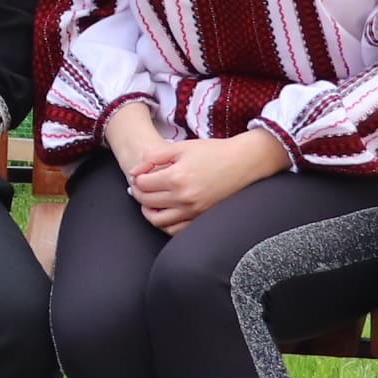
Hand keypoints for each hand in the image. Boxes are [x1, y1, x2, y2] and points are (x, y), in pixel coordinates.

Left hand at [128, 131, 287, 233]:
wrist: (243, 163)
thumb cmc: (213, 152)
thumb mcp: (180, 147)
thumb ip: (153, 157)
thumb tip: (134, 172)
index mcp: (176, 178)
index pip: (142, 184)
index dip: (137, 178)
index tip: (140, 174)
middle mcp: (183, 198)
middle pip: (146, 201)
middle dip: (139, 192)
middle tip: (141, 185)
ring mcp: (193, 211)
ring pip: (157, 220)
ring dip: (148, 210)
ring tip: (149, 199)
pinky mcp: (201, 218)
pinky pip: (174, 230)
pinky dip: (164, 224)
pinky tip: (164, 211)